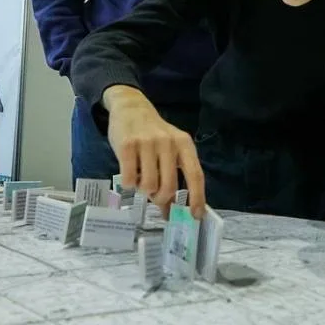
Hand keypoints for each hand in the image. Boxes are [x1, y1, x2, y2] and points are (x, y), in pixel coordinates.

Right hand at [103, 85, 205, 218]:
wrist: (131, 108)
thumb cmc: (153, 136)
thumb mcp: (169, 152)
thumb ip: (172, 177)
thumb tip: (170, 212)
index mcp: (184, 144)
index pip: (195, 175)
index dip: (197, 197)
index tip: (196, 216)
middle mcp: (168, 142)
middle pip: (169, 185)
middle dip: (161, 198)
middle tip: (155, 197)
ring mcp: (147, 143)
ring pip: (148, 185)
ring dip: (143, 190)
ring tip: (140, 180)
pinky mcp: (127, 145)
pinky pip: (129, 179)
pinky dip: (129, 184)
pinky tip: (129, 174)